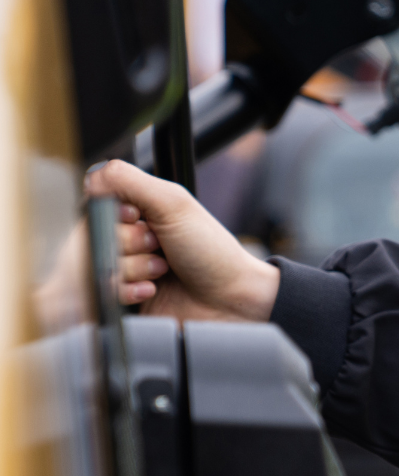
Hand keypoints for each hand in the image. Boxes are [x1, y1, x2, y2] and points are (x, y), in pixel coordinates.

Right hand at [86, 159, 279, 321]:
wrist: (229, 301)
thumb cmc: (211, 251)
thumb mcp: (174, 205)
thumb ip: (130, 181)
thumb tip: (92, 174)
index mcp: (137, 213)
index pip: (95, 207)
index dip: (115, 215)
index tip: (138, 218)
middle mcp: (126, 240)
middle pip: (93, 236)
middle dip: (128, 242)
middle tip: (158, 244)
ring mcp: (123, 271)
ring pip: (95, 266)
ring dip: (132, 267)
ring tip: (162, 269)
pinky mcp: (121, 300)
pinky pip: (100, 294)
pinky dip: (126, 290)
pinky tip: (152, 289)